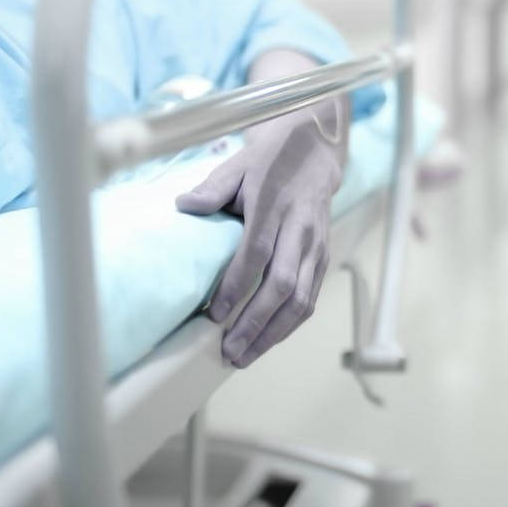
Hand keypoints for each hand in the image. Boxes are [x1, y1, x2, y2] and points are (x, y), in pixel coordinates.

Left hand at [175, 102, 345, 367]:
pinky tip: (267, 340)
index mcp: (275, 205)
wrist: (315, 150)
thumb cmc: (269, 160)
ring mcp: (316, 245)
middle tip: (230, 351)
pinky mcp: (324, 256)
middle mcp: (301, 229)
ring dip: (274, 333)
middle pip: (282, 285)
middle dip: (256, 323)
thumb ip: (213, 188)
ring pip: (302, 299)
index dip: (236, 286)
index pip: (256, 252)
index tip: (214, 314)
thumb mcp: (238, 164)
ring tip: (246, 356)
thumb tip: (184, 206)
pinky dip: (290, 324)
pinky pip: (310, 298)